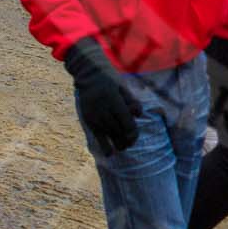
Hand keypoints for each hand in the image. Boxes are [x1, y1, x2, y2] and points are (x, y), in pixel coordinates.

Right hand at [65, 37, 138, 156]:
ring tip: (123, 147)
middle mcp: (103, 109)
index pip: (126, 122)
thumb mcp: (123, 86)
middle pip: (118, 131)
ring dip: (117, 142)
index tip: (134, 136)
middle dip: (126, 139)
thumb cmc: (110, 79)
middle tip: (131, 142)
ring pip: (109, 134)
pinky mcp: (88, 119)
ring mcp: (94, 115)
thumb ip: (131, 101)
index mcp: (114, 100)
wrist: (89, 74)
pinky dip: (104, 145)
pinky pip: (97, 135)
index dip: (133, 132)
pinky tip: (110, 153)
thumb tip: (139, 115)